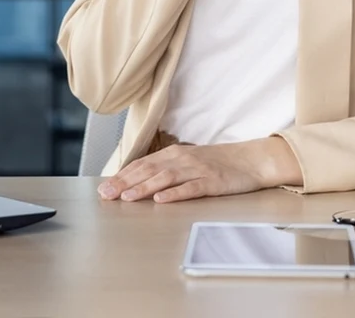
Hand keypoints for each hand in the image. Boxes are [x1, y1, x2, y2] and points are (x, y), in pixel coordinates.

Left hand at [97, 137, 301, 203]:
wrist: (250, 160)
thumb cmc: (217, 163)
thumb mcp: (188, 161)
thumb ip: (165, 168)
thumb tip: (138, 181)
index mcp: (173, 154)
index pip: (142, 164)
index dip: (121, 175)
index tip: (103, 187)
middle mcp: (182, 159)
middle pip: (149, 170)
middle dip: (125, 183)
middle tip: (106, 194)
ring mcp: (197, 170)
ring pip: (165, 178)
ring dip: (144, 187)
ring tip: (127, 197)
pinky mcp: (212, 182)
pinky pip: (190, 188)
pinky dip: (175, 194)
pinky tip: (161, 200)